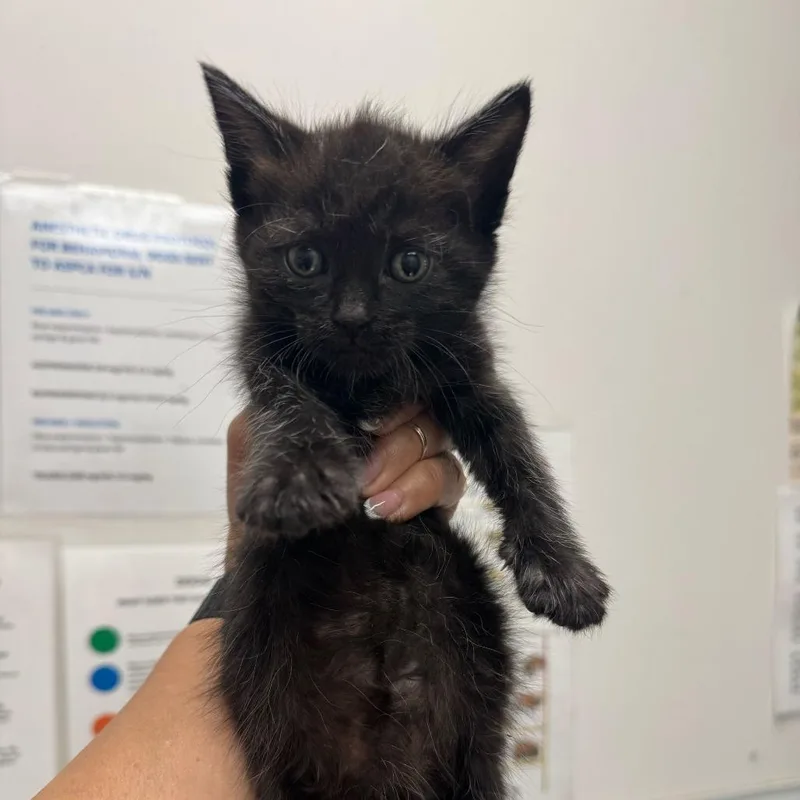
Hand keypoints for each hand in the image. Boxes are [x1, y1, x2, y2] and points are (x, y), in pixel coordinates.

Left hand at [225, 404, 464, 564]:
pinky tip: (389, 512)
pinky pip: (451, 478)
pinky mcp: (433, 500)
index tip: (367, 423)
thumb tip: (321, 393)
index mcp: (346, 411)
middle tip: (363, 478)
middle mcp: (385, 431)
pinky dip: (423, 490)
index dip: (385, 398)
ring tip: (372, 503)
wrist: (275, 583)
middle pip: (418, 408)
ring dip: (406, 468)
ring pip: (437, 441)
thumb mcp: (252, 450)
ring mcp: (412, 464)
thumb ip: (279, 410)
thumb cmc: (260, 514)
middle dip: (394, 441)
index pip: (382, 386)